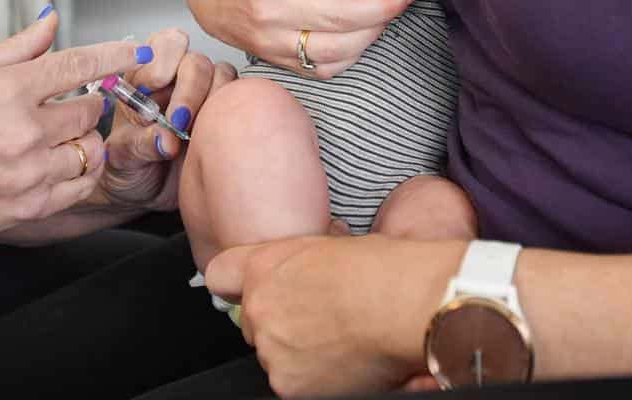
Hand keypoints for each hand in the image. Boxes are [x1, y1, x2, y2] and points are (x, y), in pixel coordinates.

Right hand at [0, 11, 145, 251]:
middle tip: (65, 110)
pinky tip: (62, 164)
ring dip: (83, 141)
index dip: (115, 55)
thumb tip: (52, 20)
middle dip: (86, 106)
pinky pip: (84, 183)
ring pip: (92, 148)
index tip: (136, 51)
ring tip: (58, 140)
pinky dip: (81, 172)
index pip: (79, 64)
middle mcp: (23, 129)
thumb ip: (20, 47)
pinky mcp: (35, 203)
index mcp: (9, 90)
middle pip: (91, 109)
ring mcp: (31, 170)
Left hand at [97, 28, 237, 212]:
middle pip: (195, 61)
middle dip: (188, 89)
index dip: (160, 63)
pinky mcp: (228, 111)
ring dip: (212, 101)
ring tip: (195, 133)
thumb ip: (139, 145)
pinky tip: (214, 136)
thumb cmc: (129, 168)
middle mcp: (177, 79)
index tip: (150, 90)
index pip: (161, 46)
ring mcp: (206, 93)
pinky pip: (241, 98)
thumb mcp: (122, 160)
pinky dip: (232, 113)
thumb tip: (164, 141)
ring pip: (222, 75)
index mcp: (144, 77)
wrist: (148, 193)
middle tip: (178, 121)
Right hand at [184, 0, 420, 77]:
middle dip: (386, 3)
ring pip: (337, 48)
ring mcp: (275, 40)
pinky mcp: (277, 60)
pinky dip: (349, 56)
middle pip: (342, 14)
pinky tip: (361, 37)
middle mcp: (273, 8)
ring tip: (389, 12)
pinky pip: (322, 68)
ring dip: (373, 32)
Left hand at [205, 234, 465, 396]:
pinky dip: (318, 379)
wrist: (409, 305)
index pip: (221, 275)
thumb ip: (304, 264)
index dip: (238, 283)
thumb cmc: (387, 270)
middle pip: (255, 323)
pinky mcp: (288, 385)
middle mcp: (259, 306)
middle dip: (282, 324)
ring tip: (344, 340)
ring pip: (276, 356)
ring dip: (301, 354)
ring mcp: (271, 348)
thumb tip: (309, 273)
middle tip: (323, 320)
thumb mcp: (334, 246)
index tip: (255, 290)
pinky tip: (348, 361)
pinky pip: (294, 385)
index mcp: (265, 265)